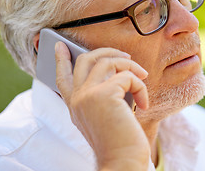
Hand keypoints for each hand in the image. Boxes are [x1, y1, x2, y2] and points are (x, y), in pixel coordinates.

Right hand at [55, 42, 149, 169]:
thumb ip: (102, 95)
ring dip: (130, 65)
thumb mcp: (103, 116)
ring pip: (107, 62)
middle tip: (125, 56)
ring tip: (142, 76)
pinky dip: (140, 86)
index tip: (61, 45)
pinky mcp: (104, 95)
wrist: (121, 162)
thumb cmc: (118, 141)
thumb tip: (117, 73)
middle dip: (108, 52)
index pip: (62, 77)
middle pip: (86, 60)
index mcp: (75, 105)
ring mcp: (87, 96)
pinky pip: (127, 76)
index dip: (61, 59)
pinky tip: (143, 104)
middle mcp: (77, 99)